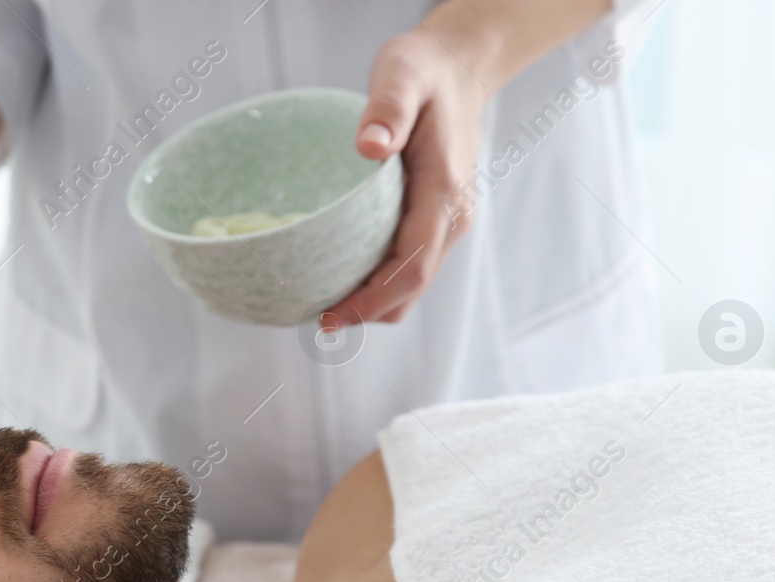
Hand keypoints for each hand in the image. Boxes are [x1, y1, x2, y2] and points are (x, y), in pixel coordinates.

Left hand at [323, 30, 488, 326]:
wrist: (457, 68)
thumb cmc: (424, 72)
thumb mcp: (403, 74)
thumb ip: (388, 108)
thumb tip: (369, 146)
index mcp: (443, 193)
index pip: (412, 268)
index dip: (373, 300)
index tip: (332, 316)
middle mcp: (450, 218)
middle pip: (411, 290)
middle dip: (367, 312)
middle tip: (317, 320)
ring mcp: (445, 223)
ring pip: (411, 285)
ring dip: (373, 304)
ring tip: (323, 305)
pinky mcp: (433, 221)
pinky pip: (408, 267)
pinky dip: (378, 284)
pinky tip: (342, 277)